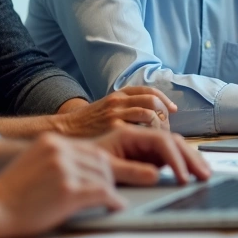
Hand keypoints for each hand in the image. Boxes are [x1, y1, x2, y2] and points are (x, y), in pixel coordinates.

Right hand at [0, 133, 124, 236]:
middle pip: (100, 160)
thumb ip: (55, 158)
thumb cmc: (11, 192)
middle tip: (112, 190)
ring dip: (110, 190)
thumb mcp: (33, 161)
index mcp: (51, 141)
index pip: (89, 148)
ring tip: (112, 200)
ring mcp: (64, 169)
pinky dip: (113, 201)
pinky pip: (103, 193)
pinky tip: (115, 206)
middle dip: (109, 176)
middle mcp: (59, 150)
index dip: (101, 164)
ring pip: (104, 177)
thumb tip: (80, 166)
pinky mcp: (69, 190)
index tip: (107, 175)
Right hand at [57, 87, 177, 135]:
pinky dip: (149, 137)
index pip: (149, 91)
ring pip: (148, 115)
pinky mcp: (113, 128)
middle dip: (164, 115)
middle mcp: (118, 102)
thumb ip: (126, 109)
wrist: (64, 131)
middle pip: (152, 102)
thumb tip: (152, 117)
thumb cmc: (87, 125)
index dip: (164, 100)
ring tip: (161, 139)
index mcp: (118, 95)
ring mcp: (116, 114)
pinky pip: (139, 130)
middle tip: (167, 129)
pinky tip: (150, 146)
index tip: (172, 110)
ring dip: (160, 126)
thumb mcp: (106, 109)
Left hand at [91, 124, 211, 185]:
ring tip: (204, 173)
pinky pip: (168, 150)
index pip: (161, 141)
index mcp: (128, 132)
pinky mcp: (144, 151)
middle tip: (205, 175)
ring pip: (173, 143)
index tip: (184, 178)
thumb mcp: (104, 168)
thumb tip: (156, 175)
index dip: (175, 159)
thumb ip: (130, 170)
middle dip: (190, 157)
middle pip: (172, 139)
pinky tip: (193, 167)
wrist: (71, 156)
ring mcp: (142, 141)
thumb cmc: (83, 162)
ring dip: (190, 157)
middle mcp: (138, 133)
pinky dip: (182, 158)